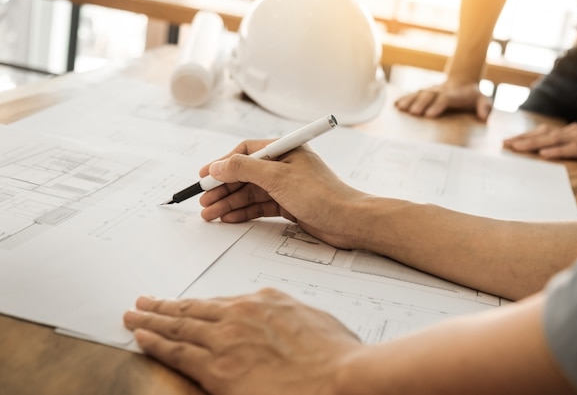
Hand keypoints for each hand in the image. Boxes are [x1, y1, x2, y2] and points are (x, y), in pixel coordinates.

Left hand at [123, 289, 362, 394]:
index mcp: (263, 301)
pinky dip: (155, 341)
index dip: (197, 304)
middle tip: (144, 301)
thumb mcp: (311, 320)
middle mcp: (240, 314)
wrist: (342, 375)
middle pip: (192, 309)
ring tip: (134, 315)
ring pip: (178, 326)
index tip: (184, 303)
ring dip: (152, 320)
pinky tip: (141, 336)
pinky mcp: (218, 368)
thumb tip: (276, 322)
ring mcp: (227, 339)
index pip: (220, 302)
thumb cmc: (336, 352)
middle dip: (164, 306)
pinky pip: (176, 351)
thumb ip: (284, 317)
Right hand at [198, 140, 369, 249]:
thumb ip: (244, 169)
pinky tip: (229, 218)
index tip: (204, 177)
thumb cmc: (322, 195)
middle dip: (223, 188)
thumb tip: (217, 166)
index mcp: (284, 150)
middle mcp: (284, 166)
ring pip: (250, 192)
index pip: (245, 152)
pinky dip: (244, 211)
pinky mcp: (290, 204)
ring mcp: (287, 186)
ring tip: (210, 214)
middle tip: (203, 201)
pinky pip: (260, 205)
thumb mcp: (277, 178)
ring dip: (230, 202)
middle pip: (245, 174)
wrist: (350, 221)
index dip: (222, 164)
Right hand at [394, 80, 491, 119]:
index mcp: (455, 94)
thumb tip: (483, 117)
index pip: (445, 98)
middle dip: (421, 103)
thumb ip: (485, 107)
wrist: (463, 81)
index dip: (437, 105)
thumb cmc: (472, 97)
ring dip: (410, 100)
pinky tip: (396, 105)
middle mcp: (441, 90)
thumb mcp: (484, 100)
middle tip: (414, 113)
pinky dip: (404, 98)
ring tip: (401, 109)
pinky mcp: (425, 92)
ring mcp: (432, 90)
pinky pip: (413, 94)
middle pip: (430, 95)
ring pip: (420, 93)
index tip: (429, 115)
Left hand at [503, 123, 576, 176]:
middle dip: (523, 138)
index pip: (544, 133)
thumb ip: (566, 150)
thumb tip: (546, 154)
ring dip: (533, 143)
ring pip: (552, 139)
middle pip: (544, 134)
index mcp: (572, 132)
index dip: (527, 136)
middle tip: (506, 144)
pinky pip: (570, 149)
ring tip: (517, 147)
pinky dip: (556, 151)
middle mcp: (574, 132)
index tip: (510, 141)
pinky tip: (543, 155)